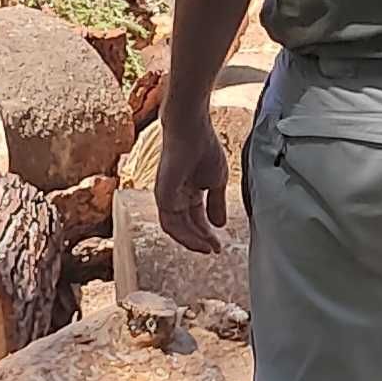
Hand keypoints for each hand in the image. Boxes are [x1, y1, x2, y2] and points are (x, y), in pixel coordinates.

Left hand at [155, 109, 229, 253]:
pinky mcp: (161, 195)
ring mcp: (165, 196)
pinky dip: (184, 234)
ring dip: (192, 240)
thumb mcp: (216, 181)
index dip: (206, 233)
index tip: (219, 245)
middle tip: (214, 250)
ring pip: (175, 228)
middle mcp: (173, 196)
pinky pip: (169, 223)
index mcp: (186, 192)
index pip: (194, 218)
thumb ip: (216, 203)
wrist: (193, 130)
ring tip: (208, 248)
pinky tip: (199, 240)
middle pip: (184, 226)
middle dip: (200, 239)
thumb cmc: (204, 147)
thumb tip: (219, 225)